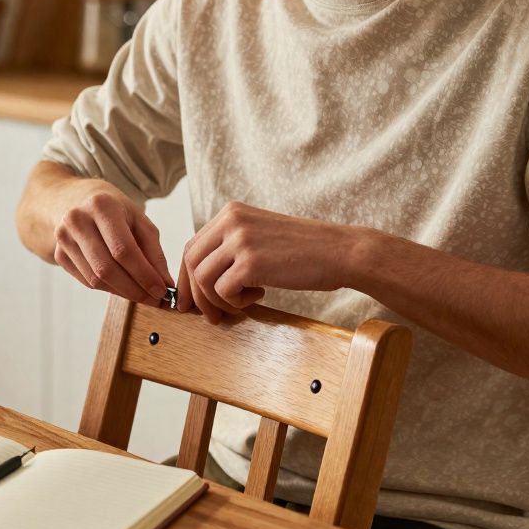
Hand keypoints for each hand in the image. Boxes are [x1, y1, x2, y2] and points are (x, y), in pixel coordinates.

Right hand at [53, 183, 175, 304]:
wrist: (74, 201)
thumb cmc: (114, 211)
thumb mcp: (138, 220)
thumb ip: (154, 252)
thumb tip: (165, 285)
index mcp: (102, 206)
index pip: (123, 250)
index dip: (144, 275)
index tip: (161, 291)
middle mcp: (78, 220)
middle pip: (107, 268)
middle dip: (134, 290)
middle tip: (153, 300)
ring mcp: (64, 239)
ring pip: (95, 280)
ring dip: (122, 292)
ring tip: (141, 294)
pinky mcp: (59, 254)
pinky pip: (87, 281)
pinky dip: (109, 288)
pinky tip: (122, 285)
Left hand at [177, 201, 358, 323]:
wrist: (341, 252)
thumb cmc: (304, 250)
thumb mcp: (260, 235)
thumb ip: (231, 247)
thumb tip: (199, 279)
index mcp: (231, 212)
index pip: (191, 246)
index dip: (188, 278)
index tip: (192, 301)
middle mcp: (231, 220)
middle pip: (190, 263)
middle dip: (196, 295)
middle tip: (211, 315)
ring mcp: (240, 240)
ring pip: (203, 279)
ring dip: (218, 301)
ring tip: (243, 303)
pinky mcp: (250, 262)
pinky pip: (223, 291)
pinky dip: (236, 302)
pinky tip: (259, 296)